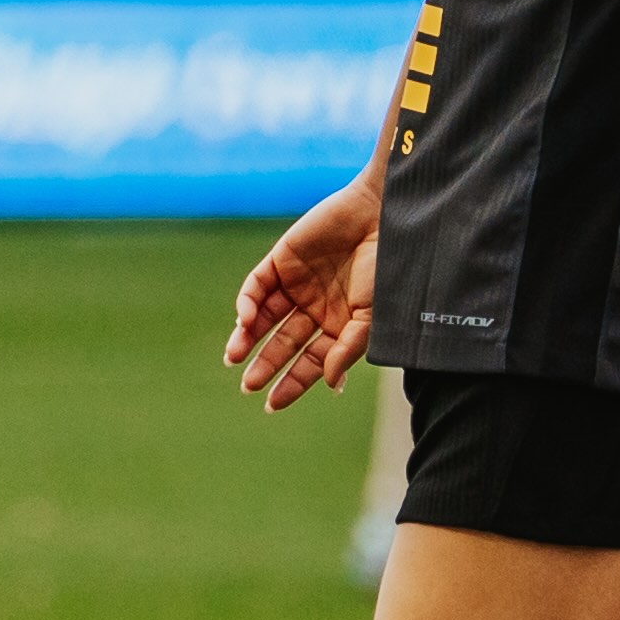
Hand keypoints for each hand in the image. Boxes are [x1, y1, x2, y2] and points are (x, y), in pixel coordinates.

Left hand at [222, 170, 386, 411]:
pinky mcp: (282, 259)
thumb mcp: (370, 315)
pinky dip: (248, 303)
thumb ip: (348, 349)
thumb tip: (328, 382)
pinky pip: (258, 285)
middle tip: (248, 385)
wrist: (381, 216)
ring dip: (248, 337)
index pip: (310, 361)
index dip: (292, 383)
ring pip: (265, 317)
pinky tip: (245, 321)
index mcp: (339, 325)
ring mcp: (297, 284)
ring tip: (234, 356)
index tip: (272, 404)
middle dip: (265, 364)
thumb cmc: (384, 267)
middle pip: (283, 343)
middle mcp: (316, 308)